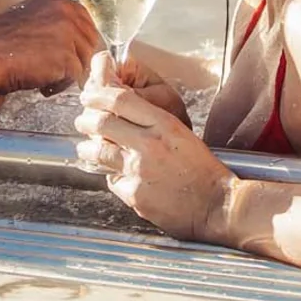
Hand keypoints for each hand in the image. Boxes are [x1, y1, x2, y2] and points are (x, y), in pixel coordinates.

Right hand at [0, 0, 102, 93]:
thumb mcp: (28, 19)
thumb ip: (51, 23)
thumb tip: (70, 40)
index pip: (83, 20)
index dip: (77, 40)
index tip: (67, 53)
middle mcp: (65, 11)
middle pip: (88, 40)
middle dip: (74, 57)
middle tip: (52, 68)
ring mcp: (68, 33)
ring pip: (83, 59)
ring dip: (66, 72)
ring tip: (42, 76)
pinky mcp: (68, 57)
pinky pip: (74, 77)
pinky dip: (59, 84)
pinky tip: (41, 84)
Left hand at [75, 53, 236, 241]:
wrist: (218, 205)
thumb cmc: (204, 170)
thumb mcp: (181, 133)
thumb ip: (151, 121)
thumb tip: (121, 110)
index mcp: (164, 124)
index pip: (120, 100)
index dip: (98, 94)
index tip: (90, 95)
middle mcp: (148, 144)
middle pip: (102, 122)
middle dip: (86, 119)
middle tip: (82, 120)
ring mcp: (139, 171)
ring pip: (98, 151)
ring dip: (88, 148)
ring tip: (87, 148)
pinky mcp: (134, 195)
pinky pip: (112, 180)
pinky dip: (111, 175)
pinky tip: (115, 174)